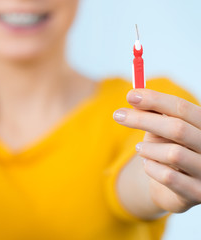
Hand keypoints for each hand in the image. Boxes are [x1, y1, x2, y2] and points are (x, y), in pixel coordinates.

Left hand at [113, 89, 200, 212]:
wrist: (172, 187)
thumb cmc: (166, 149)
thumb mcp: (159, 129)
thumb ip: (152, 113)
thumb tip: (135, 95)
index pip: (182, 108)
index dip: (156, 100)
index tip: (130, 95)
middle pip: (177, 128)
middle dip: (143, 119)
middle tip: (118, 115)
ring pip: (173, 154)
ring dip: (148, 149)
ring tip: (141, 149)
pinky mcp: (197, 192)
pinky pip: (168, 177)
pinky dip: (151, 168)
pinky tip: (150, 166)